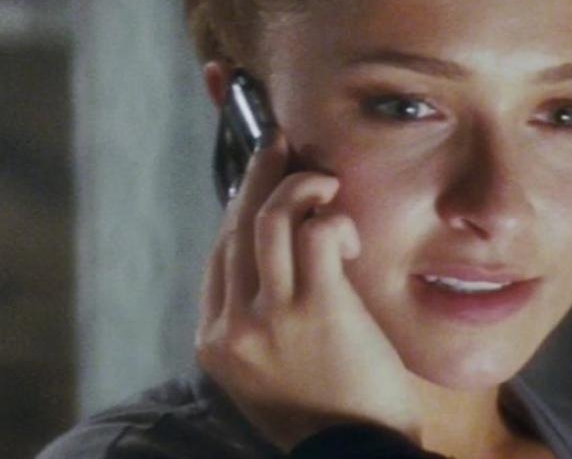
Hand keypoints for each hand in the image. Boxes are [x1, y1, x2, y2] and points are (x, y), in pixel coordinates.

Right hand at [196, 133, 419, 450]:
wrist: (355, 455)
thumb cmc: (326, 413)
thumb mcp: (270, 373)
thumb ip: (261, 322)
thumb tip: (277, 261)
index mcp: (215, 342)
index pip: (220, 256)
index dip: (238, 210)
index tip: (259, 182)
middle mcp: (233, 326)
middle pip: (237, 228)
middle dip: (259, 176)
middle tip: (279, 144)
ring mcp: (270, 317)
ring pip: (270, 220)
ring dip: (297, 186)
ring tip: (323, 179)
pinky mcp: (316, 309)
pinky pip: (316, 235)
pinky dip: (333, 219)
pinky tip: (349, 232)